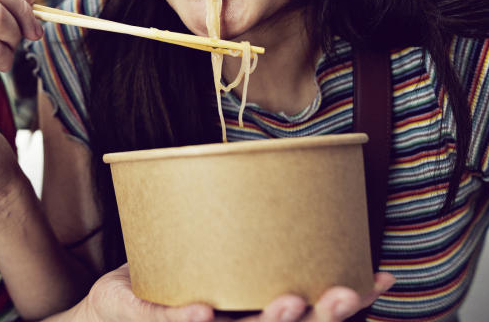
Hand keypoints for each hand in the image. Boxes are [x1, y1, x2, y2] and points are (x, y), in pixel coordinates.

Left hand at [74, 265, 394, 321]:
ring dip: (269, 321)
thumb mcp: (210, 256)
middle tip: (342, 293)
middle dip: (321, 320)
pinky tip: (206, 311)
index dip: (349, 304)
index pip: (309, 315)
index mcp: (249, 313)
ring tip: (289, 298)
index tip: (384, 278)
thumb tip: (282, 181)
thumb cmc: (165, 282)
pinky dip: (189, 319)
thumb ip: (240, 233)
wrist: (103, 310)